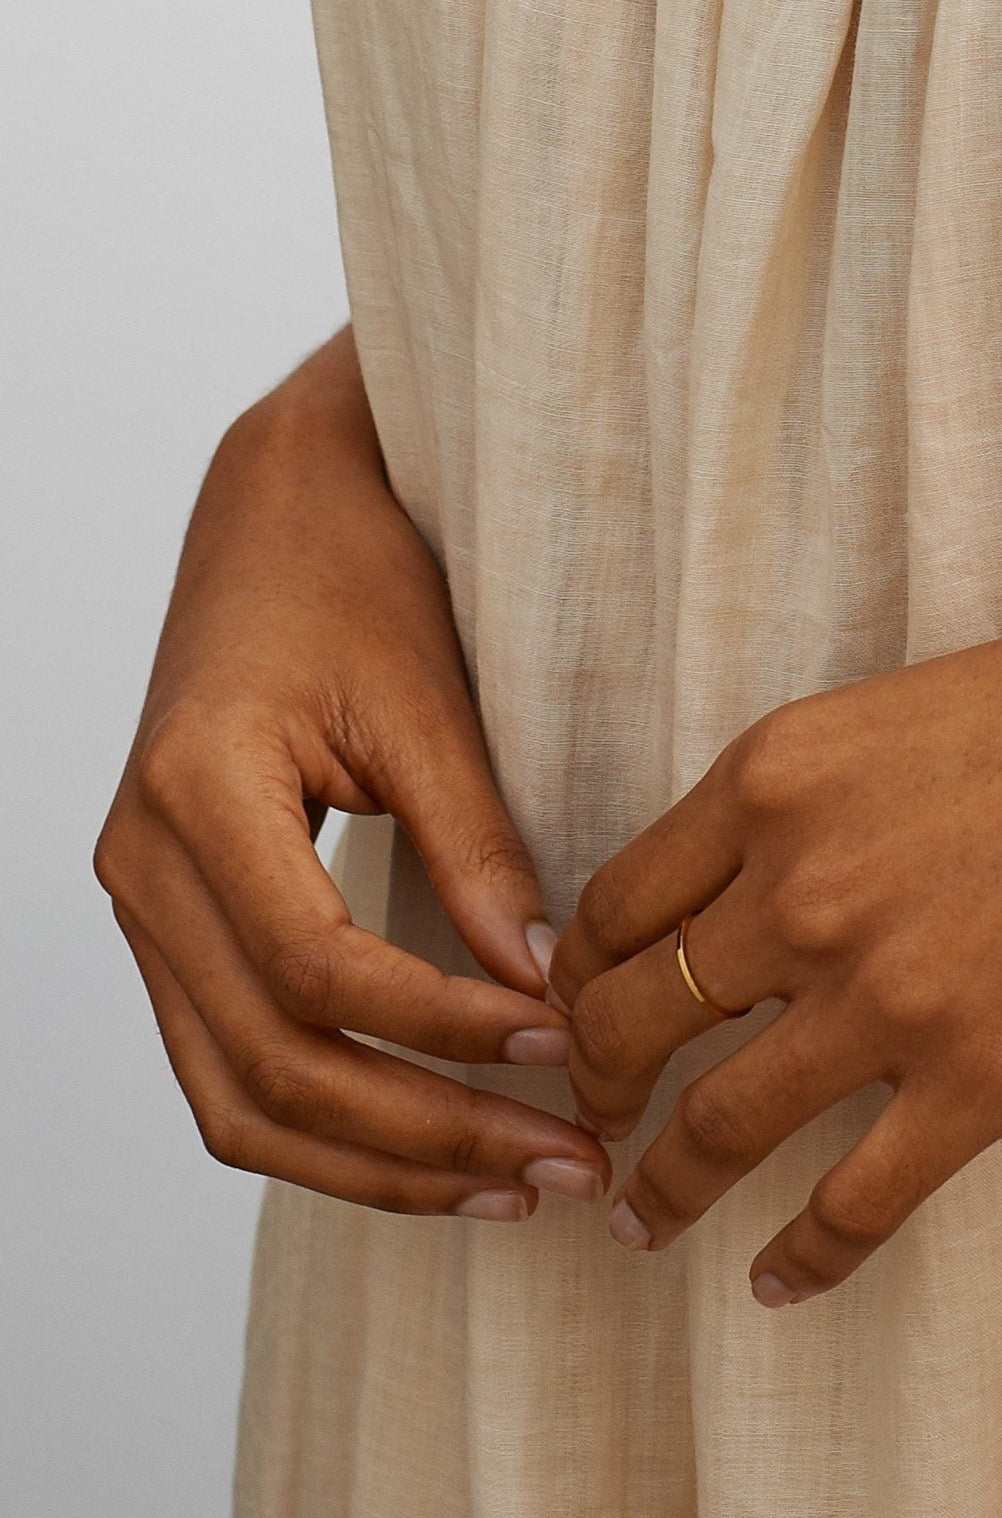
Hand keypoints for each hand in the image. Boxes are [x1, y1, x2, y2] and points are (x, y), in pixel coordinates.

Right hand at [95, 327, 609, 1220]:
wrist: (274, 517)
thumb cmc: (346, 577)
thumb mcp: (422, 702)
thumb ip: (475, 849)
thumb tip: (539, 987)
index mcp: (193, 793)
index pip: (316, 970)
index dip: (445, 1029)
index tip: (564, 1045)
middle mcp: (142, 867)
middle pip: (271, 1066)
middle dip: (427, 1137)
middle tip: (565, 1165)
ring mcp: (145, 906)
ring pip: (239, 1100)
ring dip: (375, 1161)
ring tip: (507, 1185)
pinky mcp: (178, 924)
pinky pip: (230, 1066)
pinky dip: (327, 1124)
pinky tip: (427, 1144)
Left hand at [547, 639, 1001, 1302]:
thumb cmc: (994, 732)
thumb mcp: (845, 731)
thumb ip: (753, 812)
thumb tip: (677, 901)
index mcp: (763, 789)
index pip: (613, 906)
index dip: (573, 974)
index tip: (574, 1005)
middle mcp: (802, 894)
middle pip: (632, 1017)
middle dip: (593, 1080)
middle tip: (595, 1109)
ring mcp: (886, 995)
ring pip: (719, 1125)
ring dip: (663, 1188)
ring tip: (636, 1220)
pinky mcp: (976, 1076)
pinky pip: (860, 1199)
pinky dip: (807, 1256)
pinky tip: (774, 1280)